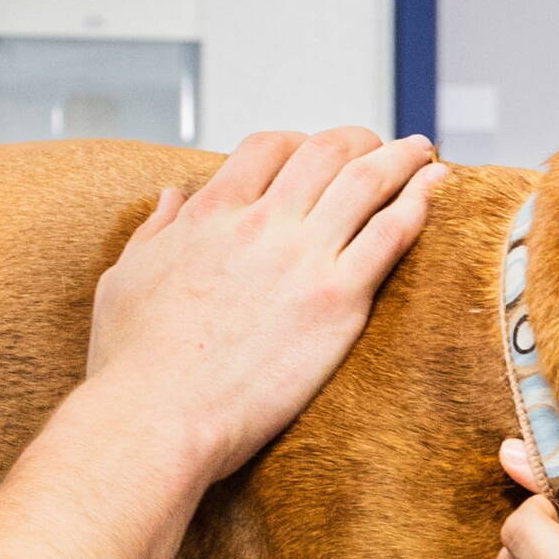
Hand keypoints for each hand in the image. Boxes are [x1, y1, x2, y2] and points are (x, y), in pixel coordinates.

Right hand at [86, 129, 442, 479]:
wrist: (157, 417)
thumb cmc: (133, 366)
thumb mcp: (123, 280)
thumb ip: (152, 231)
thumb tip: (171, 197)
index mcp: (209, 214)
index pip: (266, 148)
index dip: (296, 142)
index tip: (312, 154)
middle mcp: (260, 223)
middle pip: (325, 152)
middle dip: (358, 140)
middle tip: (378, 146)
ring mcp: (302, 258)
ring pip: (367, 180)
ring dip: (401, 157)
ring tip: (423, 152)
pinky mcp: (337, 299)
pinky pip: (391, 233)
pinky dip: (419, 201)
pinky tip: (435, 188)